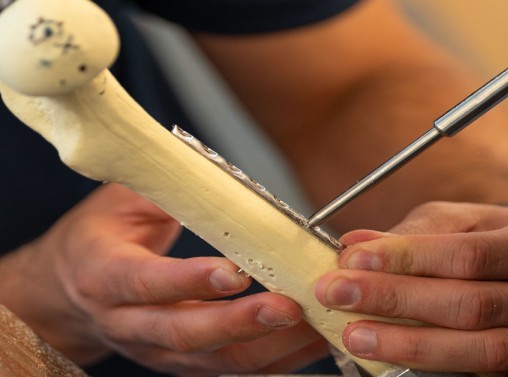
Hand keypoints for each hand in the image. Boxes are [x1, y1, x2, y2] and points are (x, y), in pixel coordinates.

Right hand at [1, 183, 326, 375]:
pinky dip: (276, 360)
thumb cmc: (100, 236)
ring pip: (215, 361)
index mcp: (105, 275)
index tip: (236, 272)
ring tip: (315, 326)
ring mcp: (157, 350)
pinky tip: (311, 341)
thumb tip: (218, 174)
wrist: (69, 289)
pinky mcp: (184, 363)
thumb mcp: (121, 199)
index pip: (147, 284)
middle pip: (185, 334)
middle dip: (240, 324)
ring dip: (270, 347)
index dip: (191, 280)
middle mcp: (129, 323)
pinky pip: (233, 370)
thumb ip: (166, 187)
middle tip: (289, 307)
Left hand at [315, 202, 507, 374]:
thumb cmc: (500, 246)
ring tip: (358, 336)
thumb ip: (416, 233)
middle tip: (340, 296)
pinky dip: (443, 372)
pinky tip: (399, 365)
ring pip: (482, 352)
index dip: (408, 260)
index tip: (353, 261)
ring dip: (411, 345)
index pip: (469, 255)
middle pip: (472, 305)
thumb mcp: (467, 224)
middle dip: (397, 302)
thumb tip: (355, 245)